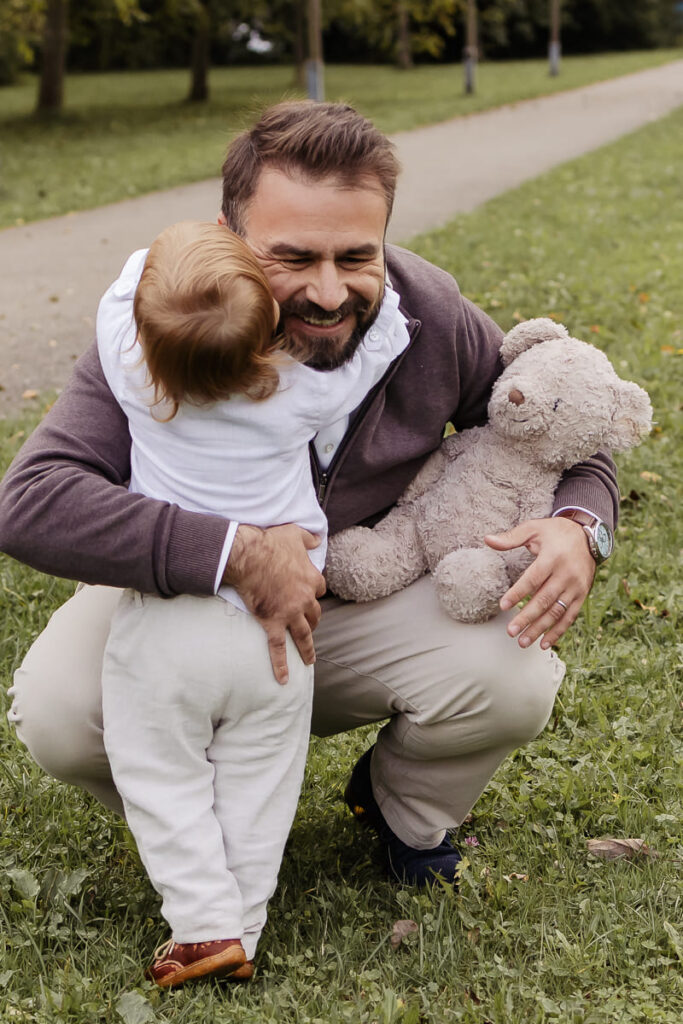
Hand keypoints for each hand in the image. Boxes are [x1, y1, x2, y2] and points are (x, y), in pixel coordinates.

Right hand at [223, 523, 325, 683]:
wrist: (249, 556)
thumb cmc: (270, 543)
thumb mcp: (295, 533)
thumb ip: (308, 537)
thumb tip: (318, 539)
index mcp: (311, 578)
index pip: (319, 588)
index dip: (313, 590)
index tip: (307, 592)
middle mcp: (304, 598)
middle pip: (314, 614)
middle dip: (313, 620)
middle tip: (309, 626)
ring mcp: (290, 613)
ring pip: (304, 634)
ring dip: (307, 648)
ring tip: (310, 659)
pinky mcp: (273, 623)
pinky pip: (279, 648)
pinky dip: (281, 665)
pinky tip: (284, 679)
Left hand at [485, 517, 595, 649]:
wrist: (588, 536)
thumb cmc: (555, 532)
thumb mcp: (534, 528)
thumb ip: (511, 537)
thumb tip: (487, 540)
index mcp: (553, 557)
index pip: (533, 579)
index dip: (517, 593)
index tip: (502, 606)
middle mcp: (567, 574)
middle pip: (544, 600)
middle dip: (526, 617)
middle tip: (510, 631)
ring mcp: (576, 587)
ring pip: (556, 612)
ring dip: (540, 629)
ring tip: (523, 641)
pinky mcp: (582, 595)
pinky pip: (570, 616)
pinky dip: (558, 632)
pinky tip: (544, 643)